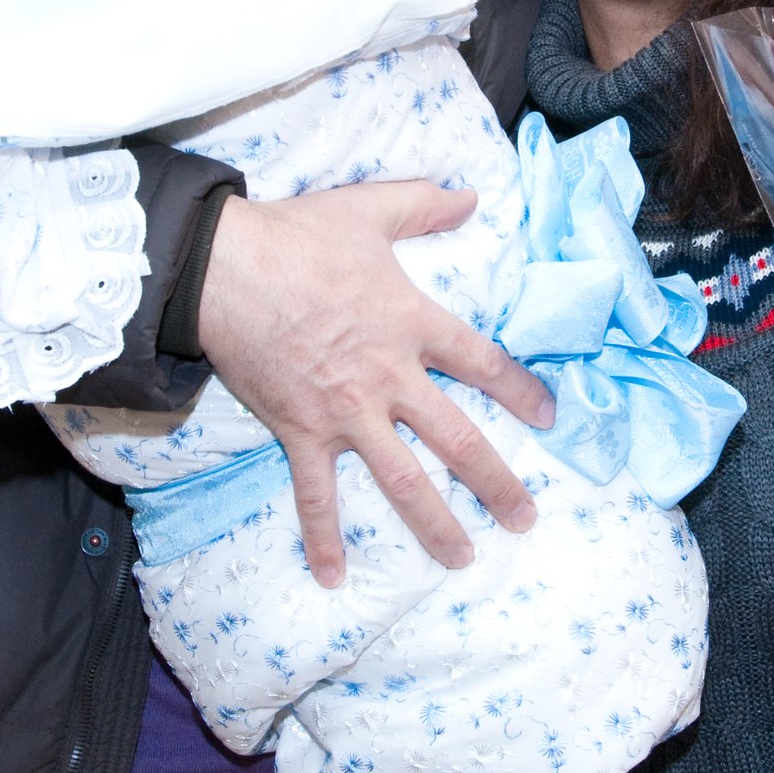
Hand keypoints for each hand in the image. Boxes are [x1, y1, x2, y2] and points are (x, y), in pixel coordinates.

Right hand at [196, 182, 556, 587]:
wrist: (224, 268)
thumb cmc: (297, 237)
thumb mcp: (369, 208)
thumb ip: (423, 205)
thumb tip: (470, 194)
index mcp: (412, 324)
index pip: (483, 364)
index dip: (521, 392)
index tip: (549, 418)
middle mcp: (389, 378)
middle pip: (457, 439)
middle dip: (496, 482)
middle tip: (524, 518)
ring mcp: (345, 412)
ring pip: (401, 479)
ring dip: (433, 524)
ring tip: (461, 559)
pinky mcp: (300, 431)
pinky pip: (315, 494)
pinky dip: (323, 537)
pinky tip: (333, 578)